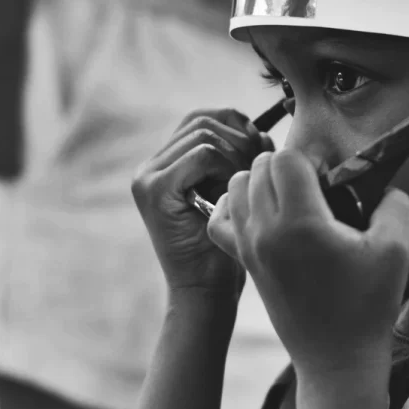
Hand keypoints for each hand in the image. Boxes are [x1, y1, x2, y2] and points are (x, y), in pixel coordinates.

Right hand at [132, 108, 268, 295]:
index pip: (203, 118)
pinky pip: (204, 154)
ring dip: (237, 155)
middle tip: (256, 168)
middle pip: (203, 119)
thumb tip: (262, 130)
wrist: (206, 291)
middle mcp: (150, 166)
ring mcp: (147, 176)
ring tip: (243, 186)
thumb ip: (240, 159)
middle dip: (240, 137)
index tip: (259, 149)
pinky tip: (231, 195)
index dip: (237, 125)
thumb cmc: (227, 245)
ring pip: (205, 134)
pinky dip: (228, 168)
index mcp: (165, 164)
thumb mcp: (234, 192)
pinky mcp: (155, 189)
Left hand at [207, 150, 408, 376]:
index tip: (330, 180)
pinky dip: (235, 206)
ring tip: (292, 198)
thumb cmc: (368, 305)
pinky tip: (264, 214)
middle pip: (259, 167)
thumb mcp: (397, 249)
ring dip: (261, 181)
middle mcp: (266, 231)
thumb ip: (394, 204)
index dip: (310, 159)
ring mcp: (249, 247)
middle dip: (287, 166)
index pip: (285, 158)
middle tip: (316, 188)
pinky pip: (221, 218)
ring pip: (236, 186)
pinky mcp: (244, 262)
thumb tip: (383, 186)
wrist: (338, 359)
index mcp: (300, 223)